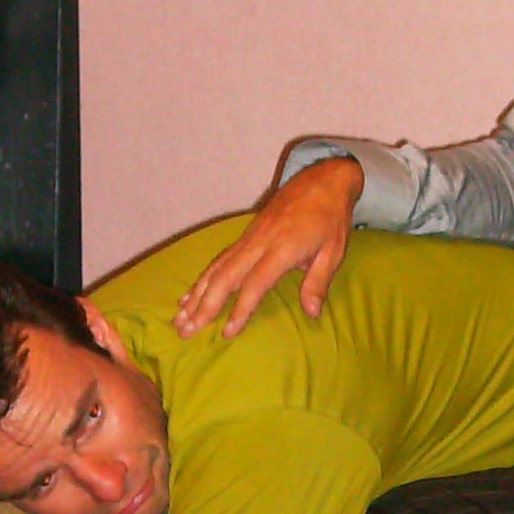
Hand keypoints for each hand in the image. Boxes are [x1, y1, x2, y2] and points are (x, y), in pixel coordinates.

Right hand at [173, 157, 362, 336]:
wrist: (322, 180)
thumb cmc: (330, 218)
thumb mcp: (334, 251)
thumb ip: (318, 282)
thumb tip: (312, 313)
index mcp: (282, 249)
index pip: (255, 284)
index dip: (240, 309)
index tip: (226, 332)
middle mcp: (259, 243)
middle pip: (225, 277)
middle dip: (204, 306)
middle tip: (186, 331)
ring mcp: (249, 237)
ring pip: (216, 268)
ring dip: (196, 295)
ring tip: (179, 319)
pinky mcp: (245, 235)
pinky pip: (219, 260)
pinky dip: (202, 279)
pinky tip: (189, 295)